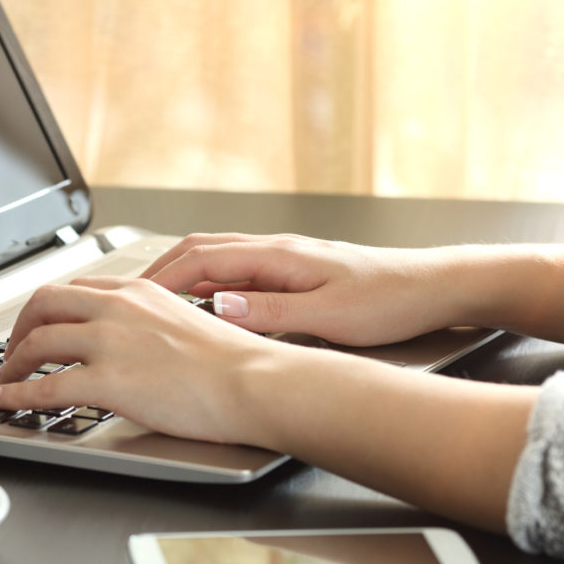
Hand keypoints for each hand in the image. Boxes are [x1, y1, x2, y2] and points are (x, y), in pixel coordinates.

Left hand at [0, 277, 277, 443]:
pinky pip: (45, 386)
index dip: (48, 309)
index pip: (77, 289)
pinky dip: (15, 394)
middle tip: (14, 351)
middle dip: (20, 328)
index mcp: (140, 292)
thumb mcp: (189, 323)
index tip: (41, 326)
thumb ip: (153, 325)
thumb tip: (137, 345)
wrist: (254, 383)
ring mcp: (110, 341)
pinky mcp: (108, 380)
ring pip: (37, 341)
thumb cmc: (237, 364)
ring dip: (12, 363)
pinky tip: (4, 402)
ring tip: (6, 381)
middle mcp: (118, 308)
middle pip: (44, 303)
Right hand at [141, 233, 452, 346]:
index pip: (203, 259)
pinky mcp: (297, 270)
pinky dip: (210, 280)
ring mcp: (287, 257)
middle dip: (161, 268)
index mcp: (280, 255)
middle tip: (130, 292)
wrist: (433, 286)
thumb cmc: (390, 299)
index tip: (131, 295)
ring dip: (184, 271)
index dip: (162, 277)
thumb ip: (271, 312)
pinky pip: (239, 268)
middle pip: (203, 248)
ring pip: (219, 255)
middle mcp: (278, 249)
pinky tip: (207, 301)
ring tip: (157, 297)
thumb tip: (217, 305)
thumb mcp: (329, 315)